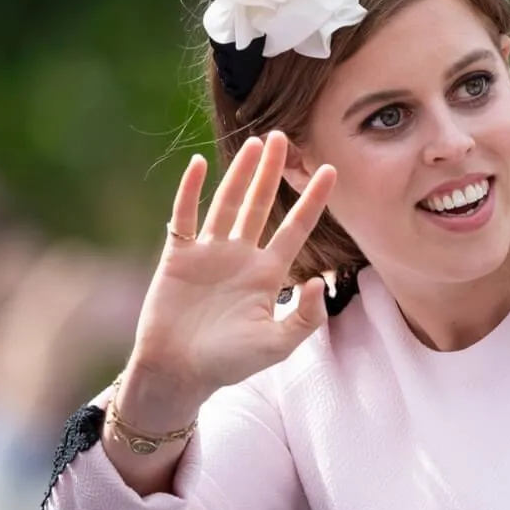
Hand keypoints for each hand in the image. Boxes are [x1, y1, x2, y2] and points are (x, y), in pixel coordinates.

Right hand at [123, 131, 336, 418]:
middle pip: (261, 204)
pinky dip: (190, 191)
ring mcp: (209, 253)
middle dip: (273, 172)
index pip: (296, 227)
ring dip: (240, 173)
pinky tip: (198, 164)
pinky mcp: (178, 256)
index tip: (331, 169)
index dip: (313, 199)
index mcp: (268, 272)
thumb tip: (316, 282)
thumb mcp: (278, 344)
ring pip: (228, 203)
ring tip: (254, 142)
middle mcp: (242, 255)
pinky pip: (184, 217)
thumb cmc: (230, 363)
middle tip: (284, 136)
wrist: (179, 372)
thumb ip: (304, 317)